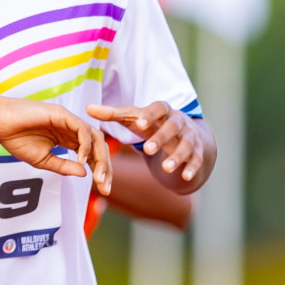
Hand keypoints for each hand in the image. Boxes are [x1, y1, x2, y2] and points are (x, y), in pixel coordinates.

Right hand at [0, 93, 111, 193]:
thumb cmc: (16, 139)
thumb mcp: (42, 160)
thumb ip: (63, 166)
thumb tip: (85, 173)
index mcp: (67, 139)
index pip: (91, 154)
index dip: (99, 171)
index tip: (102, 189)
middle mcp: (71, 129)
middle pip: (98, 146)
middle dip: (105, 167)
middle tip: (105, 186)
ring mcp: (68, 121)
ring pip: (95, 137)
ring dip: (100, 157)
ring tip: (98, 175)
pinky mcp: (62, 114)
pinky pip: (82, 129)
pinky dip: (85, 145)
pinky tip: (82, 159)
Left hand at [86, 101, 205, 183]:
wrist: (181, 133)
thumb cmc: (150, 124)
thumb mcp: (133, 118)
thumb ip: (111, 114)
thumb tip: (87, 108)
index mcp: (163, 110)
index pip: (159, 108)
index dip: (150, 115)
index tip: (140, 123)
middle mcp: (179, 121)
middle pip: (173, 127)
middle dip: (161, 138)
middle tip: (147, 150)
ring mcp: (190, 136)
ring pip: (187, 145)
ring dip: (177, 156)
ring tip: (166, 169)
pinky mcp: (197, 151)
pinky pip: (196, 159)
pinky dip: (192, 167)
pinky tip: (184, 177)